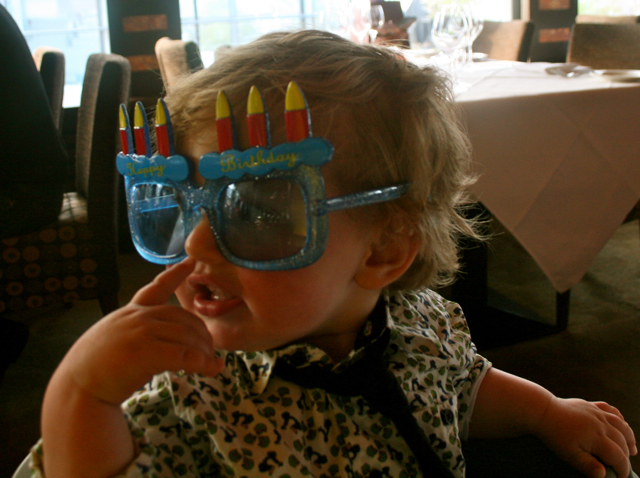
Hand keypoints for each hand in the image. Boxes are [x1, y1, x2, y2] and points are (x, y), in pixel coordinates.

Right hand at [57, 258, 223, 404]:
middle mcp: (138, 318)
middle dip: (202, 335)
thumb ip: (133, 329)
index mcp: (130, 312)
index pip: (155, 288)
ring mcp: (142, 333)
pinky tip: (211, 370)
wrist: (77, 389)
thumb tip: (158, 335)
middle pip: (183, 319)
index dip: (175, 274)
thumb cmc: (94, 368)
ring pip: (187, 336)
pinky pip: (184, 356)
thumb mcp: (112, 336)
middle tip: (210, 351)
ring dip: (205, 352)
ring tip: (213, 363)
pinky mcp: (146, 354)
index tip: (190, 262)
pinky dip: (202, 364)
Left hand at [537, 397, 636, 477]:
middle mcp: (601, 424)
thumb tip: (603, 475)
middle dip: (626, 455)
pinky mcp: (590, 405)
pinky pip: (610, 410)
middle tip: (624, 466)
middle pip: (622, 441)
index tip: (621, 477)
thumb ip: (587, 465)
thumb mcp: (569, 454)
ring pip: (621, 424)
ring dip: (628, 437)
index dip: (623, 469)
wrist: (542, 410)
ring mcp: (596, 412)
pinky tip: (621, 423)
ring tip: (631, 448)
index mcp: (598, 437)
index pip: (618, 456)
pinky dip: (619, 417)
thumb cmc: (555, 434)